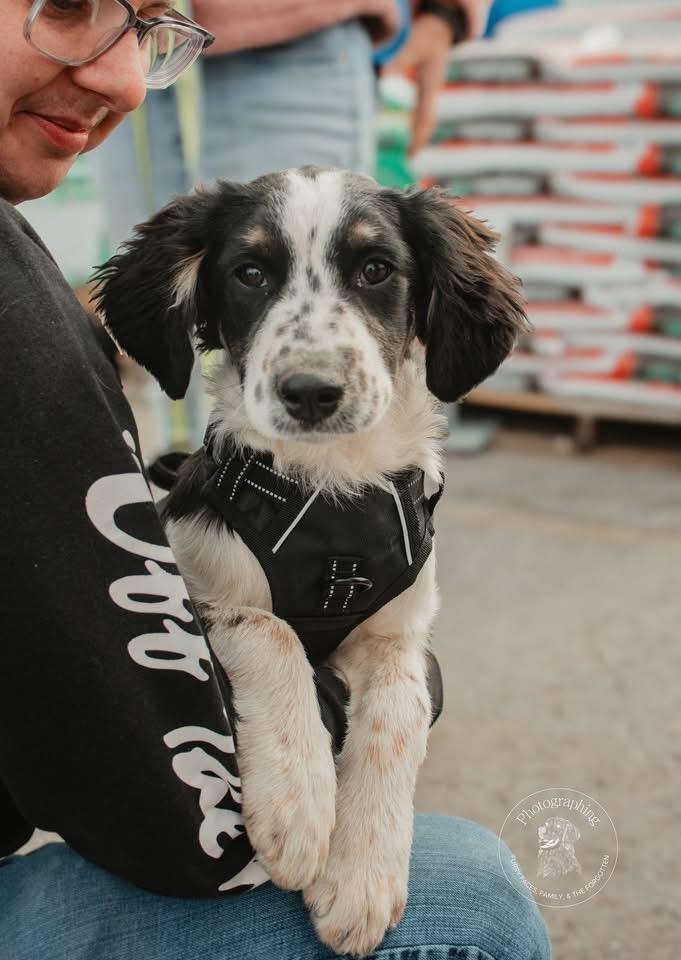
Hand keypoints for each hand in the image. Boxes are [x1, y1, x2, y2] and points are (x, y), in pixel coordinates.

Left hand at [382, 13, 453, 155]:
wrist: (441, 29)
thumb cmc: (427, 36)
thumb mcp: (413, 45)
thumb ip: (398, 61)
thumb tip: (382, 77)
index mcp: (431, 84)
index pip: (426, 114)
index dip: (420, 133)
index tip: (414, 151)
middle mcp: (433, 91)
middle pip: (428, 122)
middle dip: (420, 140)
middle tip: (410, 160)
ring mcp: (431, 92)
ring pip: (426, 119)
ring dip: (420, 136)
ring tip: (411, 155)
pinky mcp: (427, 90)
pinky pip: (423, 112)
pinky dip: (418, 126)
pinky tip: (411, 136)